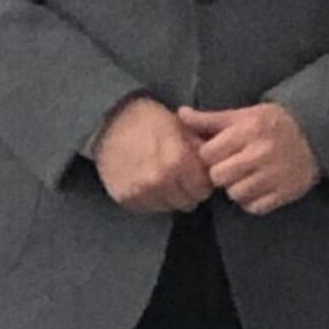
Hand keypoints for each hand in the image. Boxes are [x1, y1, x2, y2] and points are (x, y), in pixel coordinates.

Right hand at [94, 95, 213, 214]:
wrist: (110, 122)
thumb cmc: (151, 121)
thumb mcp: (182, 127)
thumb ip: (200, 150)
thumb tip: (218, 165)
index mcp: (178, 161)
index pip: (203, 189)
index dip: (203, 182)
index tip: (198, 175)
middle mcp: (160, 180)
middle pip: (188, 202)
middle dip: (188, 190)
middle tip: (181, 177)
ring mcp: (140, 191)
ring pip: (168, 207)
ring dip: (170, 196)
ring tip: (164, 178)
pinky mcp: (125, 198)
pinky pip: (148, 208)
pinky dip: (152, 199)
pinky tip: (149, 182)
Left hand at [178, 102, 321, 215]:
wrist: (318, 135)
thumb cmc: (274, 123)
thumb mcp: (245, 114)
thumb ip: (211, 119)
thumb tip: (180, 114)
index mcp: (249, 130)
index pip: (208, 154)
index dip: (210, 155)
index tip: (219, 153)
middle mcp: (261, 153)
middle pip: (219, 176)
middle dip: (221, 173)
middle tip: (232, 167)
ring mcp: (275, 175)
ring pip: (235, 194)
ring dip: (236, 188)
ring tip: (246, 178)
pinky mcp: (286, 193)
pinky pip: (255, 207)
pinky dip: (252, 201)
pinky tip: (258, 188)